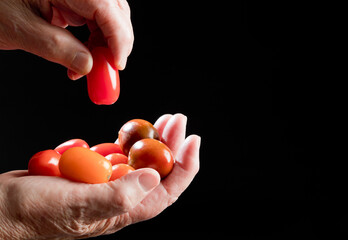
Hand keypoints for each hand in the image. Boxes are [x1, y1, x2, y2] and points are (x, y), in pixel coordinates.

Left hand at [0, 0, 133, 79]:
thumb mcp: (20, 29)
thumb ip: (57, 48)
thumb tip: (89, 65)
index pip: (108, 9)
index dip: (119, 39)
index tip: (117, 65)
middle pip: (115, 12)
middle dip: (116, 43)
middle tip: (107, 70)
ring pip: (109, 17)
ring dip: (106, 45)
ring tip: (93, 66)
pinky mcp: (71, 0)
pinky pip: (94, 20)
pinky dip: (95, 41)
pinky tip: (85, 56)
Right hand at [0, 114, 199, 238]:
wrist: (4, 206)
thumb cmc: (35, 211)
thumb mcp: (78, 204)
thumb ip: (118, 195)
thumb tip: (153, 176)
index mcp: (125, 209)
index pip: (167, 189)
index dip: (185, 165)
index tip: (193, 139)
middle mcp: (121, 197)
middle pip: (158, 169)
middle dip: (172, 144)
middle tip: (177, 118)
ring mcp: (107, 183)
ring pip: (141, 159)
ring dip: (154, 139)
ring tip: (163, 119)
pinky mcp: (93, 172)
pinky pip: (119, 154)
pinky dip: (128, 140)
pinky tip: (131, 130)